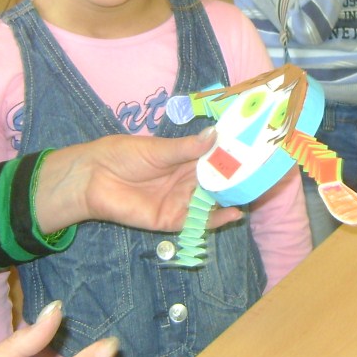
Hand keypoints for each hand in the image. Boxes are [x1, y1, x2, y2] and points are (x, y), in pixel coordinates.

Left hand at [32, 129, 240, 232]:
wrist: (91, 178)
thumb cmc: (121, 155)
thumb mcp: (157, 148)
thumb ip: (186, 148)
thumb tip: (215, 136)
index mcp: (184, 158)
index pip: (215, 157)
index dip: (234, 155)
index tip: (256, 150)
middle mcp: (186, 180)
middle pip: (217, 181)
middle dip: (238, 179)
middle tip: (264, 174)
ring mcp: (180, 200)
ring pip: (212, 201)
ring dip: (232, 199)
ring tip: (255, 193)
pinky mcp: (171, 219)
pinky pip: (197, 221)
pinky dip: (216, 219)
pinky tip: (234, 212)